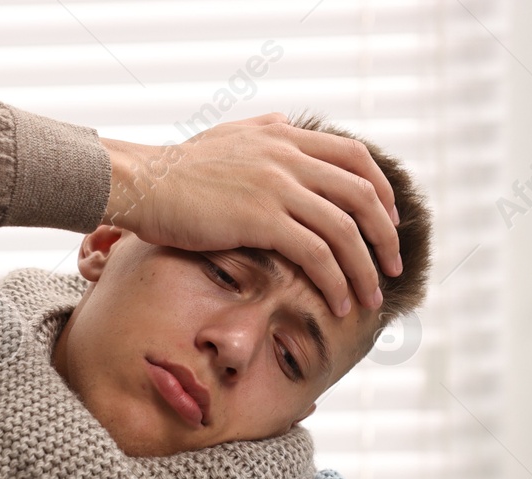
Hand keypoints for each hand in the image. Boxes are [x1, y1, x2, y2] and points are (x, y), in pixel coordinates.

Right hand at [101, 117, 401, 317]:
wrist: (139, 181)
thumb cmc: (173, 169)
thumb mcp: (227, 135)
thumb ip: (263, 129)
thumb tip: (287, 122)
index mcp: (285, 135)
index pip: (356, 156)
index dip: (381, 189)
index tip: (388, 220)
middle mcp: (288, 156)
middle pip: (362, 194)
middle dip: (385, 235)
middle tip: (392, 266)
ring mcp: (277, 185)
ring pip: (345, 229)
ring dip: (366, 268)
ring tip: (371, 298)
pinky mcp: (261, 218)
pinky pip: (316, 254)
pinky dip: (335, 280)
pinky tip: (340, 302)